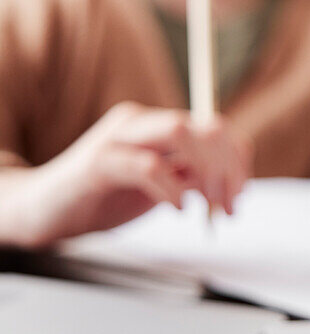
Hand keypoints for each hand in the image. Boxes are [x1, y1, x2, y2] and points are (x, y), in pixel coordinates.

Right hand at [8, 102, 249, 245]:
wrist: (43, 211)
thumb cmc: (101, 198)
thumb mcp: (157, 188)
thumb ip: (188, 178)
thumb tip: (230, 184)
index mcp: (155, 125)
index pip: (213, 127)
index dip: (237, 158)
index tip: (241, 193)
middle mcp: (139, 122)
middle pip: (204, 127)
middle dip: (227, 168)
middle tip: (228, 206)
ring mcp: (118, 138)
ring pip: (180, 132)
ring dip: (206, 173)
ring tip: (207, 207)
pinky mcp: (98, 162)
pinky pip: (147, 166)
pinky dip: (171, 189)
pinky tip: (177, 209)